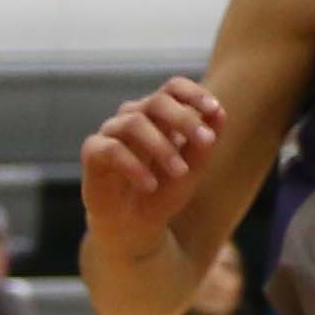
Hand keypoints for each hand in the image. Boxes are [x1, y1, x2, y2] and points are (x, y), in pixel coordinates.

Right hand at [83, 76, 222, 243]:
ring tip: (180, 172)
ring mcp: (111, 132)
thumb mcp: (192, 170)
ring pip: (135, 122)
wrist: (135, 227)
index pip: (173, 88)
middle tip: (205, 142)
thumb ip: (204, 143)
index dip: (194, 93)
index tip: (214, 110)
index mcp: (159, 116)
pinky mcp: (93, 152)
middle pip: (157, 101)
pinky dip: (135, 166)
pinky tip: (150, 185)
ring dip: (163, 147)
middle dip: (184, 119)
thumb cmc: (163, 192)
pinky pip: (113, 149)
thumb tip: (221, 114)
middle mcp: (133, 117)